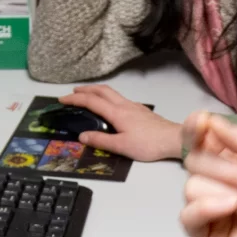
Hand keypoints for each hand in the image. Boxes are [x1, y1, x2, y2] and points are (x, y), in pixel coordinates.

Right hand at [61, 85, 182, 160]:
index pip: (91, 101)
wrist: (174, 139)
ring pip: (111, 93)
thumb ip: (101, 140)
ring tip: (88, 95)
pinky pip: (119, 98)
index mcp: (117, 113)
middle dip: (85, 89)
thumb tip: (82, 135)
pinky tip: (110, 106)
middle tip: (72, 92)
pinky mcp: (141, 111)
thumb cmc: (149, 144)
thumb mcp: (122, 146)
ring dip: (96, 91)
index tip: (62, 99)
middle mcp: (124, 105)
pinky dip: (107, 97)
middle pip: (101, 91)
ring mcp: (134, 106)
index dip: (75, 99)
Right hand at [181, 113, 236, 236]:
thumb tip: (212, 122)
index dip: (195, 128)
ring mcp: (210, 210)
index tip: (203, 123)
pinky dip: (207, 207)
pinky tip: (231, 207)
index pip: (200, 140)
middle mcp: (217, 183)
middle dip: (228, 169)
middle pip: (195, 160)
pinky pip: (188, 216)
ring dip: (229, 191)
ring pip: (192, 186)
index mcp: (232, 161)